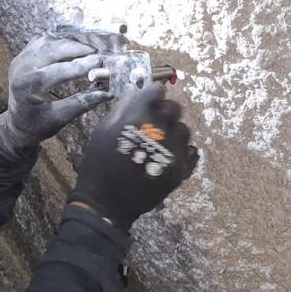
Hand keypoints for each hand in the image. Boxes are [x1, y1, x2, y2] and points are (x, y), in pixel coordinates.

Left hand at [4, 34, 113, 142]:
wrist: (17, 123)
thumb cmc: (37, 124)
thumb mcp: (59, 118)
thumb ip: (80, 103)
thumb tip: (106, 93)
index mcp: (25, 87)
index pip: (56, 71)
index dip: (79, 66)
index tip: (99, 62)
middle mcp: (20, 68)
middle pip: (51, 49)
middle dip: (77, 49)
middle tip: (97, 54)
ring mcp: (20, 59)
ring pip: (48, 41)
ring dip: (69, 43)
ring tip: (88, 51)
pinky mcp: (24, 54)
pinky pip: (43, 40)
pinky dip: (60, 41)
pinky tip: (74, 47)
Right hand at [68, 85, 198, 230]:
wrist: (107, 201)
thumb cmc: (100, 163)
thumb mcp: (103, 128)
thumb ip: (125, 107)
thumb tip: (139, 94)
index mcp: (138, 114)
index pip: (157, 90)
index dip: (152, 96)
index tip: (149, 102)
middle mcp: (160, 127)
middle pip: (174, 108)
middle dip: (164, 113)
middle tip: (153, 125)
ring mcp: (174, 148)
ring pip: (183, 130)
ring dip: (173, 133)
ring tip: (158, 145)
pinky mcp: (181, 168)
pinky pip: (191, 151)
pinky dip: (181, 152)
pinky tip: (167, 157)